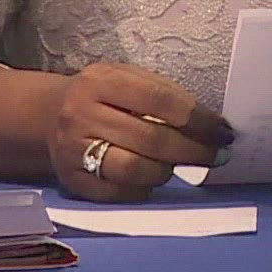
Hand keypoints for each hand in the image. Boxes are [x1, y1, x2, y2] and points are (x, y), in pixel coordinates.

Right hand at [49, 62, 234, 202]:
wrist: (49, 115)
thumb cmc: (103, 95)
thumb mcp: (126, 78)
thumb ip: (163, 95)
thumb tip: (211, 125)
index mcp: (102, 81)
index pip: (160, 100)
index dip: (197, 119)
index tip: (223, 132)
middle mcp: (82, 114)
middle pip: (150, 139)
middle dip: (193, 150)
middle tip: (218, 156)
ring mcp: (73, 150)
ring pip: (134, 170)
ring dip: (167, 171)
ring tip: (179, 165)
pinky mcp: (72, 181)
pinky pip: (119, 193)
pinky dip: (144, 188)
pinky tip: (152, 179)